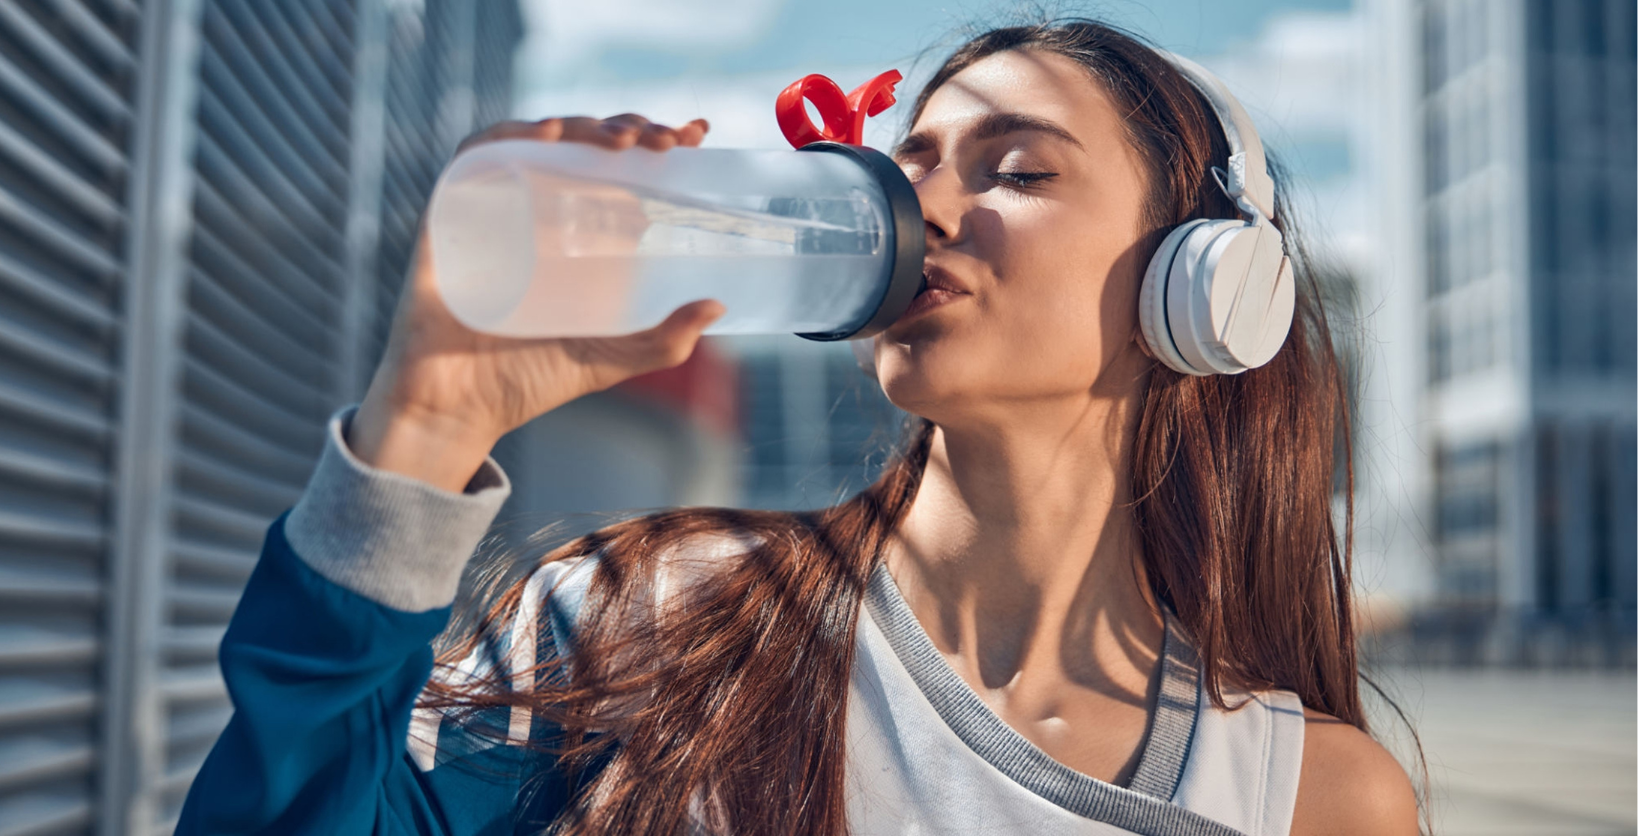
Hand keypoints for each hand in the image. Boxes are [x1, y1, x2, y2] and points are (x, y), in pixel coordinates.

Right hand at [351, 115, 720, 491]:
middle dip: (628, 129)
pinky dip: (510, 135)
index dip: (653, 139)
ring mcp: (494, 208)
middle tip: (667, 142)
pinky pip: (474, 156)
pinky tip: (550, 135)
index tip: (695, 134)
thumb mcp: (609, 359)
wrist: (456, 411)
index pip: (618, 166)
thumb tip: (717, 305)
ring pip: (537, 139)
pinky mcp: (450, 214)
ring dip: (582, 126)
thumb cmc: (526, 382)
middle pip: (583, 145)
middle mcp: (536, 211)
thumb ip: (663, 341)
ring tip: (623, 139)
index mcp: (576, 234)